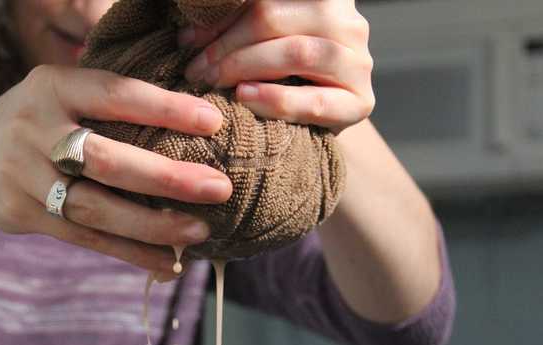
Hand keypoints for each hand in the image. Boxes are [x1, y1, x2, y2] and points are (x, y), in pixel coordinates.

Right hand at [0, 66, 230, 277]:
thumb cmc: (31, 125)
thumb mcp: (55, 96)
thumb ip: (104, 104)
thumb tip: (188, 127)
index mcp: (51, 87)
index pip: (116, 95)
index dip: (166, 109)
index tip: (213, 123)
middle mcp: (34, 129)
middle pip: (108, 160)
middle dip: (168, 177)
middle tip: (219, 188)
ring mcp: (25, 177)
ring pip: (97, 208)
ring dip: (153, 225)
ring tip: (199, 232)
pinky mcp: (25, 216)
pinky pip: (87, 239)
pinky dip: (130, 253)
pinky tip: (167, 263)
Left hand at [179, 0, 374, 133]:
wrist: (317, 125)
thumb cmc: (280, 80)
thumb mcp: (260, 42)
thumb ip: (240, 25)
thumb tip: (188, 32)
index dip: (224, 15)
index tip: (188, 38)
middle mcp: (347, 20)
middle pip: (274, 17)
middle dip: (226, 44)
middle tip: (194, 68)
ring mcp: (358, 61)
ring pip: (296, 52)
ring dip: (244, 67)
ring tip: (212, 81)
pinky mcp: (360, 102)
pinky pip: (316, 100)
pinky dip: (276, 100)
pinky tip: (245, 97)